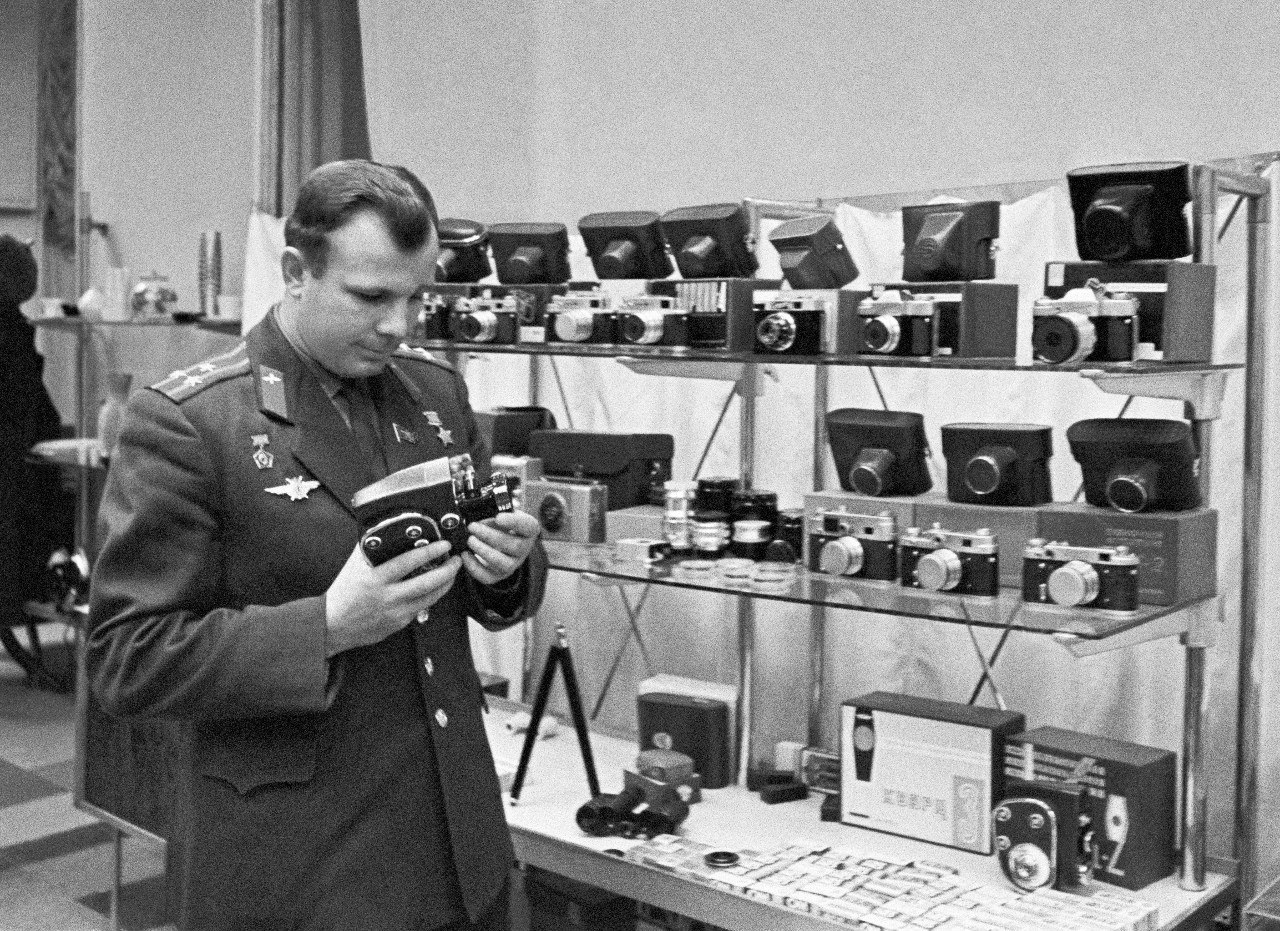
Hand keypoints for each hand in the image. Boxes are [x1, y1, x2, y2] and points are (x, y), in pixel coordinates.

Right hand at [324, 540, 461, 655]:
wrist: (332, 625)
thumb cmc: (343, 593)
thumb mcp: (354, 566)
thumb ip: (372, 550)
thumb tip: (386, 531)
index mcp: (376, 579)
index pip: (409, 562)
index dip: (429, 552)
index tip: (444, 545)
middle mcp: (388, 597)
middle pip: (428, 583)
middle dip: (448, 570)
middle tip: (457, 560)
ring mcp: (396, 612)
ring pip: (430, 598)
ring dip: (445, 584)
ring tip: (451, 573)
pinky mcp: (399, 624)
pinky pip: (421, 608)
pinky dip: (430, 597)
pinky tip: (435, 588)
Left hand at [461, 511, 540, 585]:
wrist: (501, 540)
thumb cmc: (501, 524)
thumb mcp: (503, 513)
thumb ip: (495, 511)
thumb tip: (477, 512)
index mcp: (529, 530)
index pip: (528, 526)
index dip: (514, 522)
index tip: (498, 517)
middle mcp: (524, 549)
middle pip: (514, 546)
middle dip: (490, 536)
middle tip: (472, 526)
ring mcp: (513, 564)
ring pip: (503, 564)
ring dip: (484, 551)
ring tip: (469, 540)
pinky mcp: (499, 575)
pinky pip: (488, 577)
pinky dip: (474, 567)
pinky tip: (465, 554)